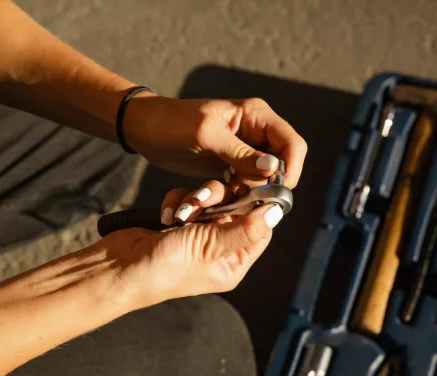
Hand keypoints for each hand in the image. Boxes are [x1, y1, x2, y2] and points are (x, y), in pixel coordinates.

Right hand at [100, 181, 283, 308]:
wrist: (117, 268)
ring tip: (180, 213)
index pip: (260, 229)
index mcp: (233, 263)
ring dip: (195, 199)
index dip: (258, 207)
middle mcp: (219, 250)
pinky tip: (167, 214)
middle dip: (218, 199)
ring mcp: (198, 234)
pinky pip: (190, 198)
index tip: (252, 185)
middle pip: (237, 209)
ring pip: (212, 199)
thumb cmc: (162, 269)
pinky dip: (178, 201)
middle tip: (202, 201)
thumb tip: (275, 213)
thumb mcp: (209, 248)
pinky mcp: (179, 221)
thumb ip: (243, 229)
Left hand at [123, 95, 306, 188]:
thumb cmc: (172, 123)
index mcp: (257, 115)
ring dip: (251, 193)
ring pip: (265, 178)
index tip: (274, 193)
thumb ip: (240, 153)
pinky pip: (247, 184)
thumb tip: (273, 169)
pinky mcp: (232, 164)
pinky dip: (238, 194)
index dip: (290, 170)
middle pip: (283, 164)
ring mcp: (246, 149)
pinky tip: (222, 199)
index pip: (292, 144)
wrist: (144, 129)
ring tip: (229, 200)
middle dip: (268, 185)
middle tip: (246, 200)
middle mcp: (257, 131)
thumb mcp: (205, 136)